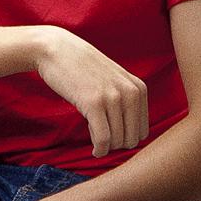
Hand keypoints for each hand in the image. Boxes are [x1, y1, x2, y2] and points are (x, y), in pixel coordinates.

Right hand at [34, 28, 148, 157]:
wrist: (57, 50)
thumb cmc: (83, 70)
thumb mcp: (114, 81)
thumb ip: (128, 102)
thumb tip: (132, 138)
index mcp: (138, 89)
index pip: (143, 131)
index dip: (125, 138)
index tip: (110, 134)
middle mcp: (130, 92)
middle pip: (132, 139)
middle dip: (116, 145)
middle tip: (101, 137)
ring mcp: (112, 97)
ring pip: (117, 141)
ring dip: (106, 147)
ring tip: (95, 137)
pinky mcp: (94, 102)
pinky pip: (103, 139)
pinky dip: (99, 150)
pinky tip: (94, 149)